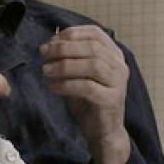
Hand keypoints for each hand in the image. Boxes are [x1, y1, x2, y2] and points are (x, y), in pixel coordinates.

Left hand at [41, 26, 130, 163]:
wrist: (103, 131)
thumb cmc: (88, 99)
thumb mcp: (78, 74)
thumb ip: (70, 57)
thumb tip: (51, 41)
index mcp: (113, 54)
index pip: (95, 33)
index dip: (72, 33)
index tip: (51, 40)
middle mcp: (119, 65)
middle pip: (92, 47)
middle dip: (64, 48)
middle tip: (44, 53)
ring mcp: (118, 82)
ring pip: (92, 65)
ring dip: (64, 66)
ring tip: (45, 70)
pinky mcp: (111, 100)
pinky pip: (87, 87)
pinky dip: (66, 85)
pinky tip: (52, 87)